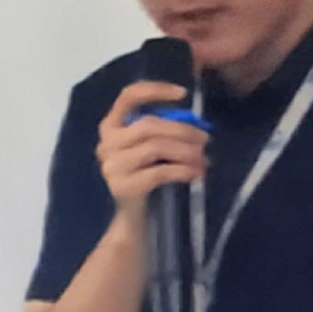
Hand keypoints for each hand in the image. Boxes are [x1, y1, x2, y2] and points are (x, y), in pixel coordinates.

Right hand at [98, 75, 209, 225]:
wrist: (135, 221)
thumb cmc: (147, 179)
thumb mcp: (151, 150)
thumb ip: (162, 133)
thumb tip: (195, 122)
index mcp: (110, 128)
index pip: (128, 97)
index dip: (155, 90)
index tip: (183, 94)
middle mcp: (106, 144)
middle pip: (149, 125)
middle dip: (183, 130)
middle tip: (206, 140)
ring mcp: (112, 166)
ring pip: (156, 147)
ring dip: (187, 152)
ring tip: (203, 160)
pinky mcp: (123, 186)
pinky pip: (160, 172)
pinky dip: (183, 170)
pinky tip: (196, 174)